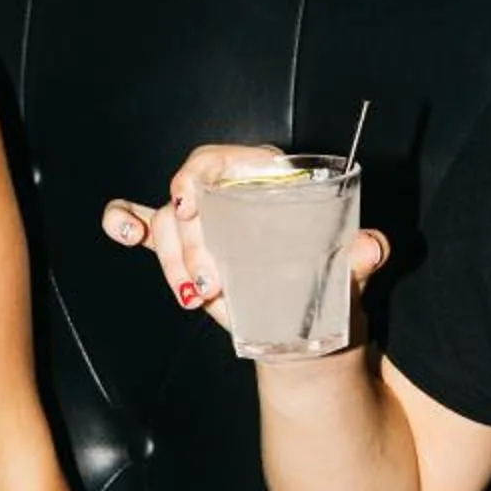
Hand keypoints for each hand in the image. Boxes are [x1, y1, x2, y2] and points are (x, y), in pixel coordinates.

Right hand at [102, 144, 386, 332]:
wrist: (306, 330)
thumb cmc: (329, 286)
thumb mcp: (350, 271)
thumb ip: (362, 255)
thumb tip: (371, 247)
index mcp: (265, 180)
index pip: (223, 160)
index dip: (200, 175)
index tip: (192, 203)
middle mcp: (228, 192)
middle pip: (189, 196)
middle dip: (190, 242)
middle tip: (210, 285)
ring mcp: (202, 221)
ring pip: (166, 223)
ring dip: (172, 259)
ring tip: (197, 296)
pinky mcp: (182, 249)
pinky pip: (142, 226)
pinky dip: (123, 223)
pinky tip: (120, 230)